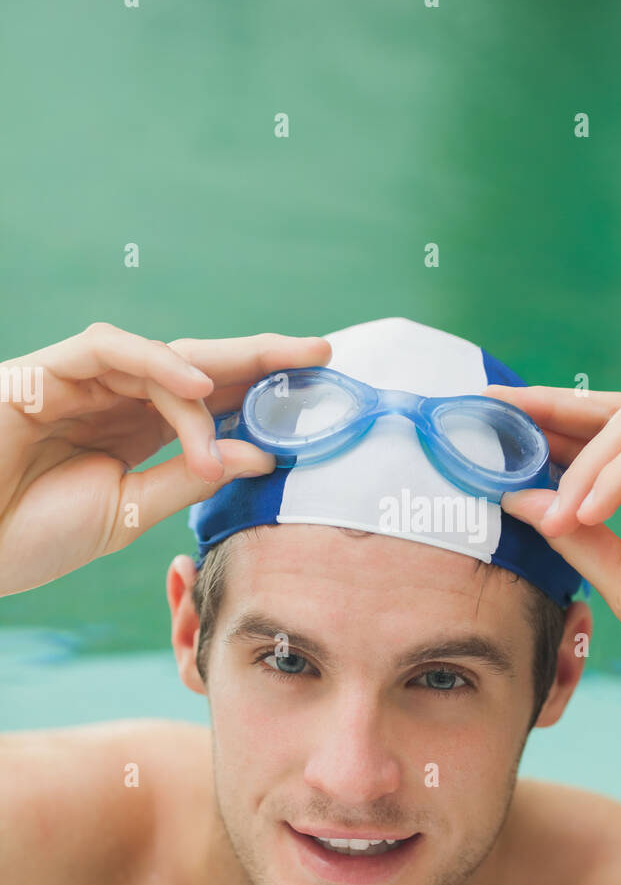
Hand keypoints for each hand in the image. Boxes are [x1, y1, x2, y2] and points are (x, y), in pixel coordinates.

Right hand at [0, 322, 331, 595]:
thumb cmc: (34, 535)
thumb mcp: (131, 513)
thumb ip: (192, 479)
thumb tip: (265, 455)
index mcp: (140, 431)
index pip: (213, 399)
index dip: (264, 390)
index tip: (321, 388)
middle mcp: (117, 399)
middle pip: (200, 365)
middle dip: (262, 358)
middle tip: (322, 353)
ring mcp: (83, 381)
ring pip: (164, 359)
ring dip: (215, 386)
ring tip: (260, 410)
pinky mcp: (46, 371)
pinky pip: (110, 350)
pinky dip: (156, 364)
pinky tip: (197, 387)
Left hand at [484, 383, 620, 714]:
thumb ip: (573, 537)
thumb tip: (515, 498)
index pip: (589, 447)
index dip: (540, 432)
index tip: (486, 423)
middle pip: (606, 417)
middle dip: (548, 410)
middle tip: (497, 412)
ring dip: (583, 464)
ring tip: (565, 512)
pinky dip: (618, 469)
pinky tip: (594, 508)